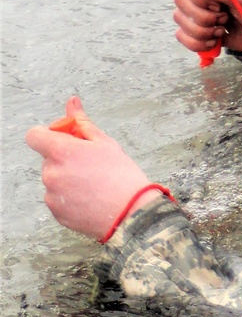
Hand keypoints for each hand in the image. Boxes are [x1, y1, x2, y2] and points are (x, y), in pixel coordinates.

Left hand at [26, 97, 157, 240]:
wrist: (132, 213)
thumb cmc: (122, 176)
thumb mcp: (105, 143)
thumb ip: (82, 122)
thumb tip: (72, 103)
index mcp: (61, 152)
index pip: (34, 136)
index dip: (48, 135)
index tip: (65, 140)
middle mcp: (51, 173)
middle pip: (49, 159)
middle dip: (65, 159)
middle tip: (91, 166)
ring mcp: (52, 195)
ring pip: (54, 180)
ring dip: (68, 179)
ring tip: (94, 185)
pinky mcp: (57, 213)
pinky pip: (58, 199)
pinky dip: (70, 198)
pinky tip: (91, 199)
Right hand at [174, 0, 241, 55]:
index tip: (219, 3)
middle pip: (180, 0)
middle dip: (203, 16)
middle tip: (225, 16)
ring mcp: (199, 7)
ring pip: (179, 19)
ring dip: (202, 31)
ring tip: (222, 29)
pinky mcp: (200, 26)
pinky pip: (182, 36)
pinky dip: (197, 43)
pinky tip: (215, 41)